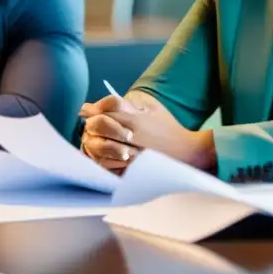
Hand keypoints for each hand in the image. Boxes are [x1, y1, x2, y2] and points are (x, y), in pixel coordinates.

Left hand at [82, 92, 215, 170]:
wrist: (186, 152)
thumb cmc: (168, 127)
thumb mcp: (152, 109)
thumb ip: (128, 104)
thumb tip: (103, 103)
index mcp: (136, 121)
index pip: (105, 112)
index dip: (92, 110)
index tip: (87, 109)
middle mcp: (131, 138)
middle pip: (98, 127)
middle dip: (91, 123)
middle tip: (90, 123)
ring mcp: (129, 156)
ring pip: (97, 147)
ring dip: (92, 141)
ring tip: (93, 138)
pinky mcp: (129, 170)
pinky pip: (105, 164)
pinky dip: (99, 157)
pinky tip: (100, 153)